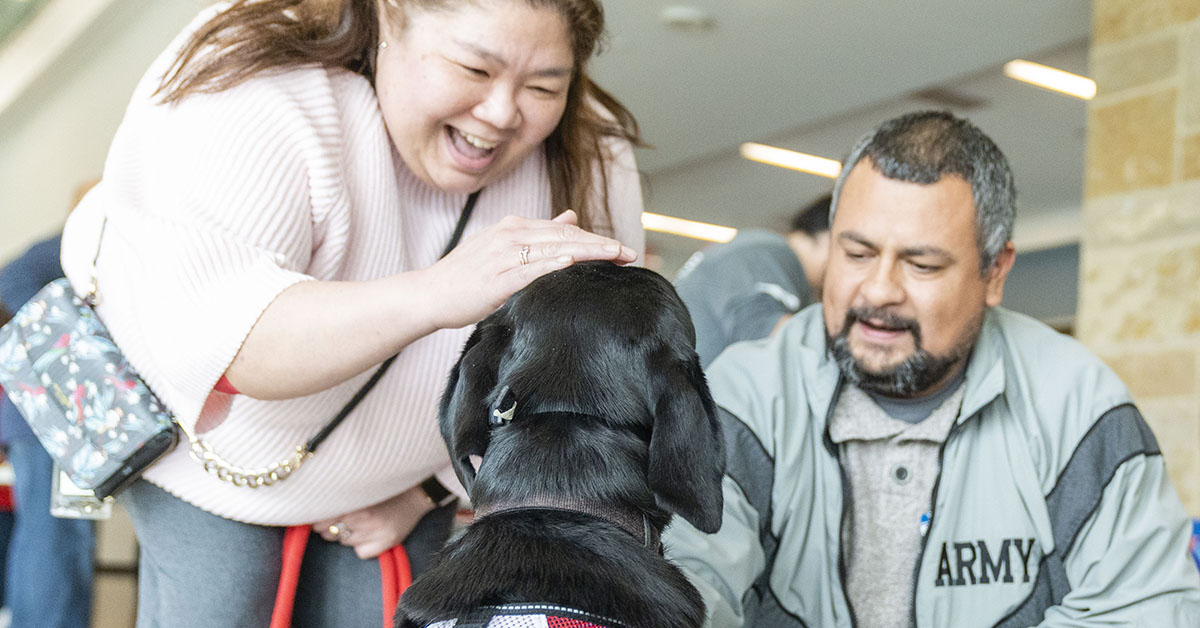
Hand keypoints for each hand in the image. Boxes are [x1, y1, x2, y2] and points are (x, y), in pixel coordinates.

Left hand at [312, 484, 434, 558]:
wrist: (417, 493)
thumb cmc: (385, 487)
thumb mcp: (360, 487)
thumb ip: (339, 496)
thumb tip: (311, 511)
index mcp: (355, 501)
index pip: (322, 518)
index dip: (316, 518)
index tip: (315, 516)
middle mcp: (365, 518)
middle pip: (329, 531)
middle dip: (329, 526)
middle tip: (341, 517)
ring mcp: (376, 533)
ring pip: (343, 542)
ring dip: (345, 534)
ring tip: (359, 522)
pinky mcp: (386, 543)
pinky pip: (361, 553)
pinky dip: (361, 546)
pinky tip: (370, 534)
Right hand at [416, 210, 637, 330]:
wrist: (428, 294)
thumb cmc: (465, 277)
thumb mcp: (502, 248)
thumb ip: (537, 235)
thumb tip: (569, 217)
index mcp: (514, 227)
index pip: (564, 230)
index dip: (594, 238)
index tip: (621, 249)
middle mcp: (511, 233)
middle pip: (565, 235)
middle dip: (601, 244)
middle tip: (631, 253)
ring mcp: (503, 254)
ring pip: (555, 248)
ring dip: (588, 251)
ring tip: (615, 256)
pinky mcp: (497, 276)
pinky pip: (531, 268)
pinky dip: (554, 264)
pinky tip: (573, 264)